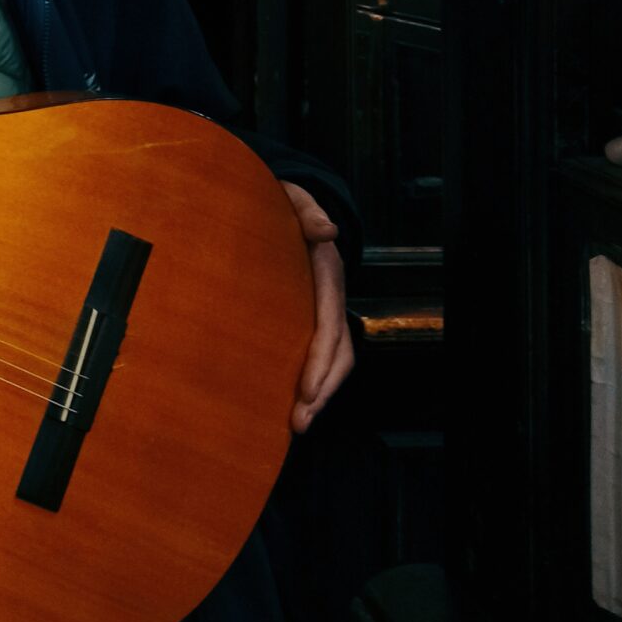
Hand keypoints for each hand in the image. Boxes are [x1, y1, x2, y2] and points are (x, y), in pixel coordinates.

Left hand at [281, 182, 353, 433]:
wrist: (284, 203)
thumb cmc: (283, 202)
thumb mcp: (293, 197)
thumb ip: (306, 210)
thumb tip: (328, 229)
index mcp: (327, 271)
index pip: (330, 322)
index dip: (321, 358)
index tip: (306, 390)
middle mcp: (331, 294)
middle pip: (339, 350)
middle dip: (323, 389)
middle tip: (299, 421)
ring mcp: (325, 307)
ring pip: (335, 358)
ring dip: (320, 393)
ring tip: (299, 424)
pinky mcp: (312, 315)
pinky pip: (321, 354)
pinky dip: (313, 381)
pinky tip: (293, 404)